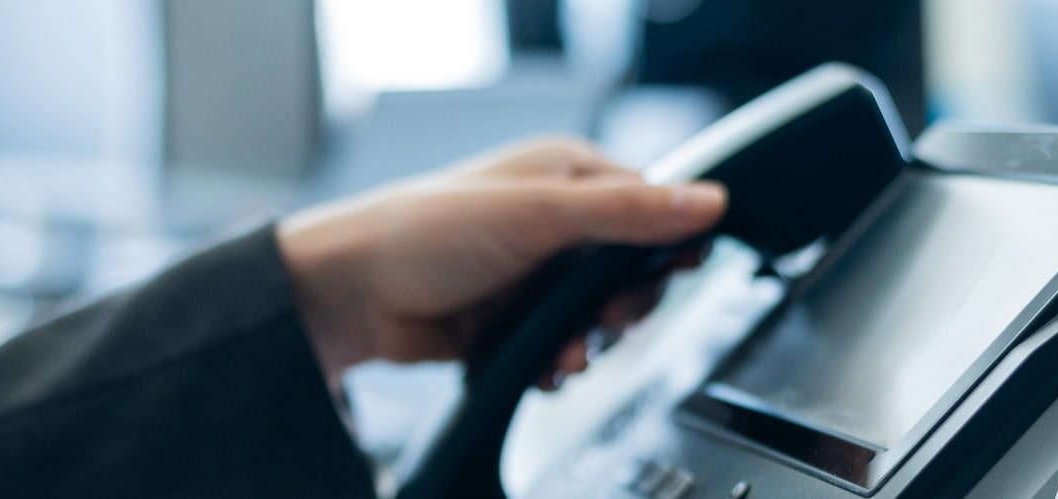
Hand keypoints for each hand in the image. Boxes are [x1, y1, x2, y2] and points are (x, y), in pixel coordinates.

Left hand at [279, 137, 725, 389]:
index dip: (666, 245)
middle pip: (628, 274)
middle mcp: (552, 224)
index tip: (670, 273)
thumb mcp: (539, 214)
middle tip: (604, 320)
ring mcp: (530, 276)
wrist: (350, 296)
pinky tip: (541, 368)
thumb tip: (707, 200)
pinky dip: (555, 365)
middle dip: (622, 308)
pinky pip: (557, 350)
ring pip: (595, 321)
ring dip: (587, 344)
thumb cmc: (424, 232)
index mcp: (566, 176)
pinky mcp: (510, 322)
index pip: (648, 208)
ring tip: (564, 353)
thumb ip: (625, 214)